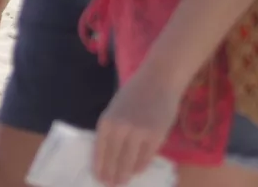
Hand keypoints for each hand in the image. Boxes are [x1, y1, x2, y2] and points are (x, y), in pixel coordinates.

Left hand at [93, 68, 182, 185]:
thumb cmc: (135, 93)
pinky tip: (137, 171)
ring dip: (125, 173)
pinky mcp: (155, 136)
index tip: (99, 178)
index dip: (100, 166)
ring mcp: (138, 133)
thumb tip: (109, 153)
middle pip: (114, 159)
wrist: (159, 80)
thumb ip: (113, 129)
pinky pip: (146, 157)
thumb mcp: (116, 109)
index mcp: (107, 121)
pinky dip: (140, 166)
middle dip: (112, 174)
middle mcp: (120, 128)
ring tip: (123, 181)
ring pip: (129, 161)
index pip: (100, 150)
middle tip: (111, 185)